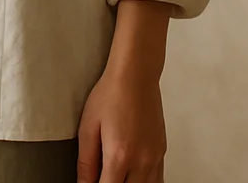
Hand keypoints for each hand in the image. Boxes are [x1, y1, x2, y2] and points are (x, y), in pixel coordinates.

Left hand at [75, 63, 166, 182]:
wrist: (136, 75)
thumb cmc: (110, 95)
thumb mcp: (88, 127)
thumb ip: (86, 162)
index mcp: (119, 156)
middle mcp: (141, 160)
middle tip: (101, 176)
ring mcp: (155, 157)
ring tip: (117, 175)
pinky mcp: (162, 151)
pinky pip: (156, 179)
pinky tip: (132, 177)